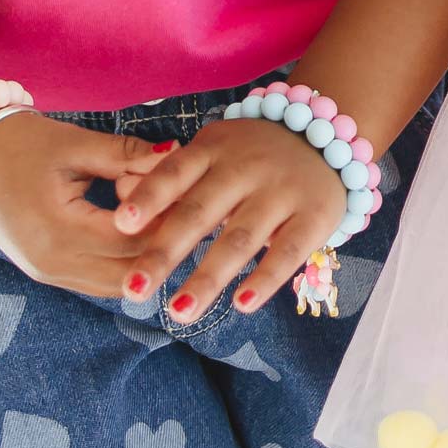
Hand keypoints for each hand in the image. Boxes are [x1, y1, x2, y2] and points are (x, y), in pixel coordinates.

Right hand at [0, 115, 168, 303]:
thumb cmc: (19, 144)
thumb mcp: (75, 144)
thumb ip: (127, 154)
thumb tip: (177, 152)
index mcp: (60, 230)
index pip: (132, 241)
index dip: (167, 220)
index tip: (189, 194)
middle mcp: (54, 264)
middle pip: (129, 272)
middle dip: (161, 245)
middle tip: (185, 212)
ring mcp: (48, 274)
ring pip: (116, 284)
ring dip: (142, 258)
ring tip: (162, 220)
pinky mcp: (46, 274)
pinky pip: (97, 282)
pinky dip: (121, 262)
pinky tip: (134, 231)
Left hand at [107, 118, 350, 322]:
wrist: (327, 134)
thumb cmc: (252, 153)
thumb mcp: (215, 151)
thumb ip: (175, 181)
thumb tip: (121, 214)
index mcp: (213, 149)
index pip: (174, 172)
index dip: (148, 197)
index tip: (120, 224)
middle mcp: (244, 168)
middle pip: (199, 212)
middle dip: (164, 253)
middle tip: (134, 289)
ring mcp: (281, 192)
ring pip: (239, 239)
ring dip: (207, 278)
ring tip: (178, 312)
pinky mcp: (314, 216)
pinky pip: (287, 252)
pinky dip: (265, 280)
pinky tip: (241, 305)